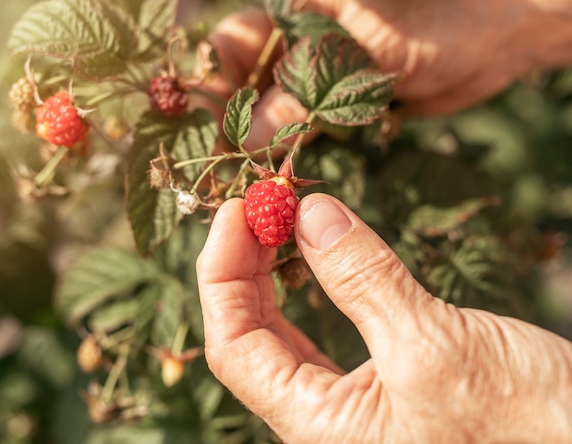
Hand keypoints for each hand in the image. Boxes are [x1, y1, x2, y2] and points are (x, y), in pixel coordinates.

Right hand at [196, 0, 571, 146]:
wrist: (487, 45)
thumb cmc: (434, 27)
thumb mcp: (365, 54)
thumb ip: (305, 91)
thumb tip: (251, 137)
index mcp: (293, 12)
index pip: (230, 45)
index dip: (207, 83)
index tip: (190, 125)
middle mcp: (293, 45)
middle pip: (238, 84)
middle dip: (223, 123)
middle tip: (210, 167)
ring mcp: (311, 80)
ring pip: (264, 113)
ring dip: (252, 147)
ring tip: (234, 183)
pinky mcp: (331, 110)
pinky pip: (296, 133)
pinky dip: (284, 157)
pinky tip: (270, 181)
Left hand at [197, 194, 571, 442]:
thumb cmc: (521, 423)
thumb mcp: (430, 344)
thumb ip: (362, 277)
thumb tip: (309, 213)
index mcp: (318, 427)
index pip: (234, 346)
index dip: (221, 273)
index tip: (234, 210)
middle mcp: (324, 419)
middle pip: (252, 334)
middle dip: (245, 263)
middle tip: (257, 202)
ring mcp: (352, 401)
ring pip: (286, 329)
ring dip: (276, 268)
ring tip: (279, 215)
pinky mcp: (384, 379)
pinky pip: (326, 326)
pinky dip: (317, 280)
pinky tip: (316, 249)